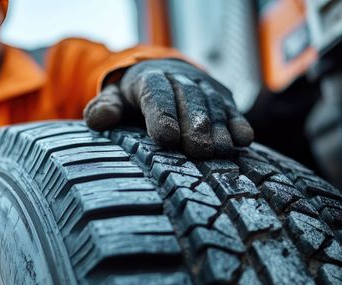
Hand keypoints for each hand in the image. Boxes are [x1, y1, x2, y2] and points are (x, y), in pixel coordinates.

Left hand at [84, 59, 253, 157]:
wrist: (167, 76)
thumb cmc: (136, 98)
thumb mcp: (116, 99)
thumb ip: (106, 108)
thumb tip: (98, 119)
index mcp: (149, 80)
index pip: (156, 93)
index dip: (162, 114)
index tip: (166, 138)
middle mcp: (181, 80)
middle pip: (190, 98)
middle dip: (195, 124)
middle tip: (198, 150)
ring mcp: (205, 88)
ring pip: (214, 104)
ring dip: (219, 128)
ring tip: (220, 151)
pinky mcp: (223, 97)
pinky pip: (233, 109)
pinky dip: (239, 124)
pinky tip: (243, 140)